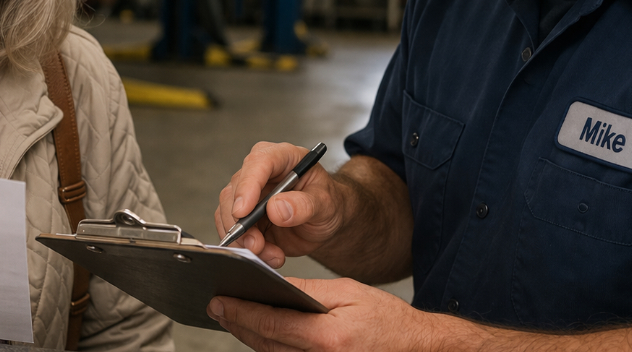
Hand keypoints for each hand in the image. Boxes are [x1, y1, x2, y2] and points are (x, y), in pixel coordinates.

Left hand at [207, 277, 442, 351]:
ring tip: (229, 316)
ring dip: (248, 335)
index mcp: (328, 339)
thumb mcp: (348, 293)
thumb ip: (308, 291)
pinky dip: (268, 346)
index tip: (220, 300)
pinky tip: (256, 331)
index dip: (241, 312)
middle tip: (216, 306)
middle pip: (265, 343)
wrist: (415, 348)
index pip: (272, 324)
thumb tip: (272, 285)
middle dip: (237, 323)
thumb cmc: (388, 320)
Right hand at [215, 142, 345, 267]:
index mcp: (282, 157)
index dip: (247, 185)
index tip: (243, 211)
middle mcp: (259, 172)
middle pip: (235, 191)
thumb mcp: (326, 204)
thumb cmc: (328, 203)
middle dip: (242, 223)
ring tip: (271, 254)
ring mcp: (249, 194)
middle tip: (257, 244)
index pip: (258, 162)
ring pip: (228, 214)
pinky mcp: (243, 215)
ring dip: (244, 239)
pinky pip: (232, 231)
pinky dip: (245, 247)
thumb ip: (304, 205)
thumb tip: (276, 208)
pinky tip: (269, 255)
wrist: (325, 222)